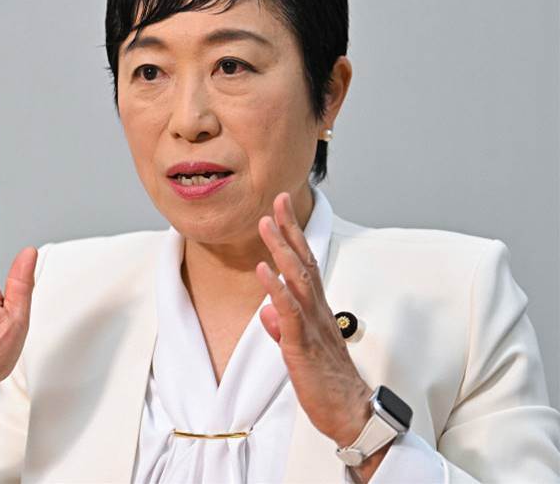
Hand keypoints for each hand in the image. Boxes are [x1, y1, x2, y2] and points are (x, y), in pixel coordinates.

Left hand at [256, 191, 385, 478]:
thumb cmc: (327, 383)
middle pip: (304, 262)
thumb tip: (265, 309)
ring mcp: (312, 326)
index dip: (293, 238)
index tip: (280, 212)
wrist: (351, 415)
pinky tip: (264, 271)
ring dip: (281, 250)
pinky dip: (277, 290)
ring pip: (297, 280)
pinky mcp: (303, 346)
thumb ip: (283, 327)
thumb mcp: (299, 350)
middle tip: (278, 200)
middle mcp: (317, 311)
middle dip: (289, 230)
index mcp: (317, 311)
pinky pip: (290, 313)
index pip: (305, 266)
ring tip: (266, 224)